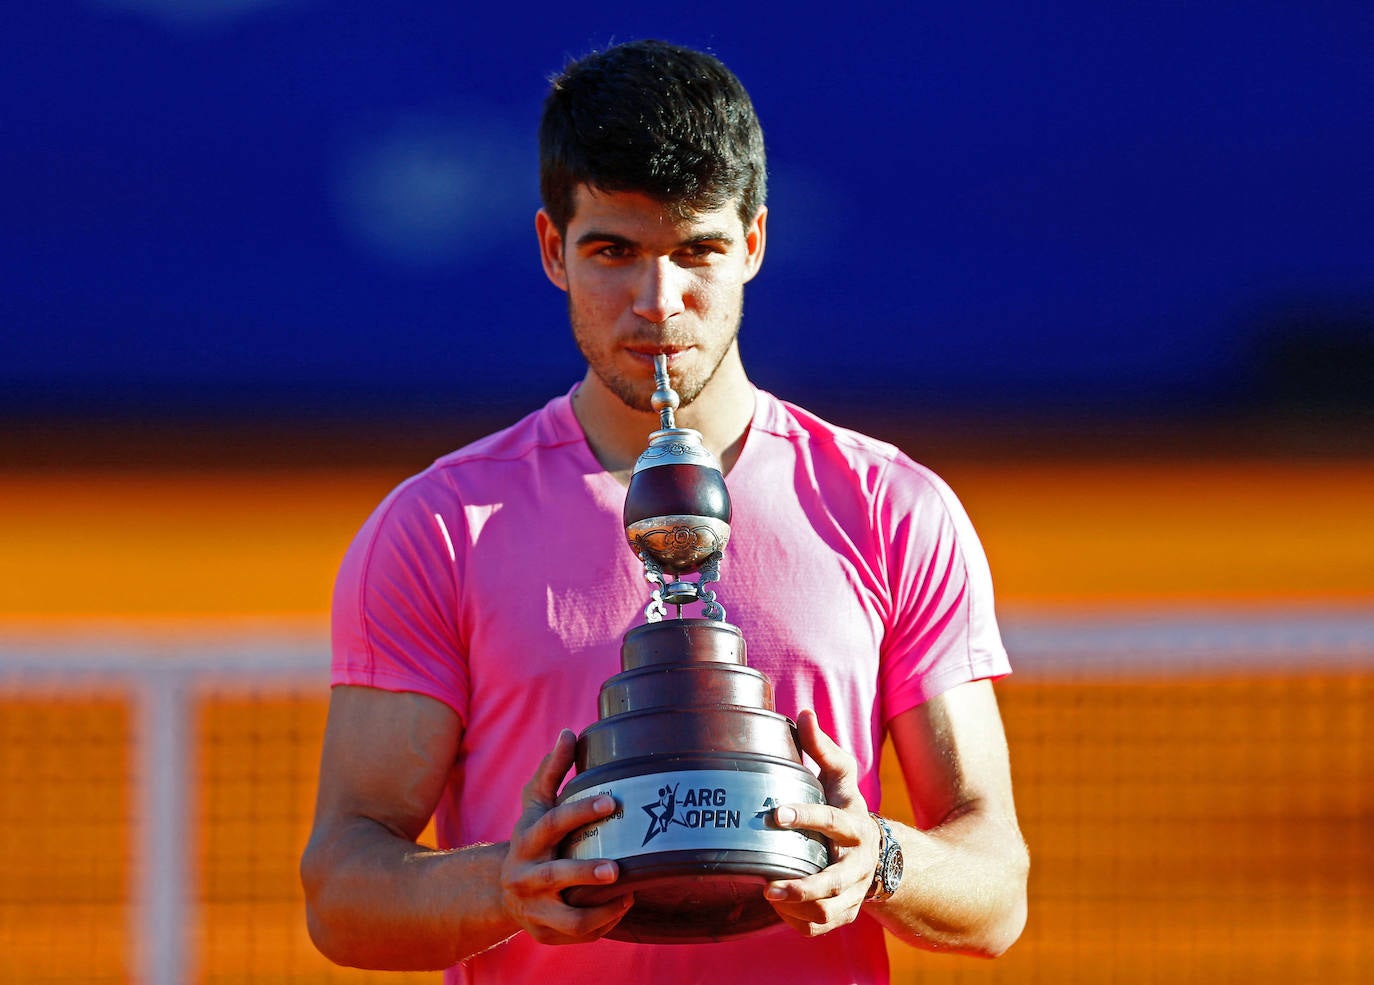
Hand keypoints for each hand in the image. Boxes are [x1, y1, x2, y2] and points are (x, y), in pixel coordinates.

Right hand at [499, 729, 632, 943]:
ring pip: (569, 918)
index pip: (553, 822)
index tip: (611, 802)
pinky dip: (602, 925)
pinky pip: (577, 934)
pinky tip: (620, 907)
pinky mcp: (545, 932)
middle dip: (586, 872)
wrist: (502, 889)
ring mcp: (534, 908)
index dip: (581, 811)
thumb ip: (552, 771)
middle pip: (555, 875)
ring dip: (601, 911)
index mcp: (528, 839)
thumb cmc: (531, 836)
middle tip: (618, 869)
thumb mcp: (535, 805)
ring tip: (628, 895)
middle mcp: (526, 875)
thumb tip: (569, 731)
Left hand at [764, 710, 880, 936]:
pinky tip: (779, 910)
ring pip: (828, 910)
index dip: (805, 817)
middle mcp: (857, 863)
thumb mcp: (840, 777)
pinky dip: (798, 923)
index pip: (832, 822)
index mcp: (855, 826)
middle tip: (767, 885)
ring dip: (797, 908)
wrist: (879, 856)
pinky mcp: (844, 914)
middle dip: (802, 886)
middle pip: (834, 882)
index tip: (774, 814)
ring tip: (768, 895)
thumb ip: (822, 748)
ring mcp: (852, 892)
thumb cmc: (847, 808)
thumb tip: (802, 712)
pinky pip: (820, 927)